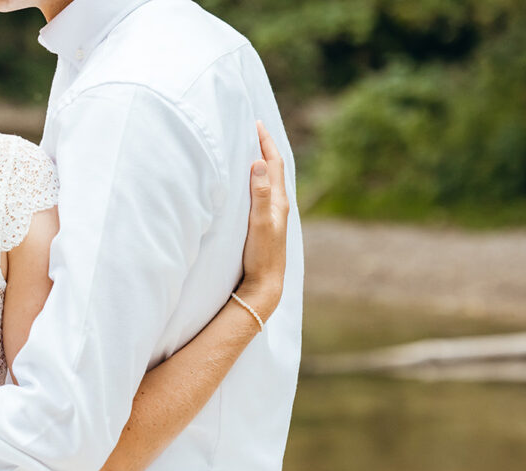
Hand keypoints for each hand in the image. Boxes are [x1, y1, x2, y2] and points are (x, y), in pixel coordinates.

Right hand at [236, 120, 289, 321]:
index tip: (256, 123)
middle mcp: (279, 207)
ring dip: (261, 165)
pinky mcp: (265, 227)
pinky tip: (251, 188)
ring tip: (251, 152)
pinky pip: (263, 196)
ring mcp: (273, 217)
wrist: (265, 286)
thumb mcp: (260, 222)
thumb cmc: (262, 256)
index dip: (265, 142)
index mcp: (279, 202)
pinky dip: (257, 183)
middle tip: (253, 131)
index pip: (273, 164)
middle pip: (273, 169)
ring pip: (269, 183)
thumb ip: (260, 193)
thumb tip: (258, 162)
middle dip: (264, 148)